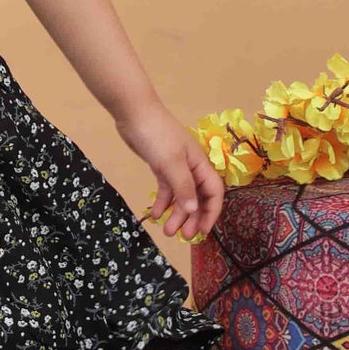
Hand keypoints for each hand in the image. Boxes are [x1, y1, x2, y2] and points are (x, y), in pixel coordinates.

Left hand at [113, 99, 223, 241]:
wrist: (134, 113)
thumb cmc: (157, 135)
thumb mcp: (171, 164)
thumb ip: (183, 188)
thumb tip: (194, 210)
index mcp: (200, 164)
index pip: (214, 192)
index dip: (211, 213)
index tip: (204, 231)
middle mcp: (192, 167)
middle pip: (197, 197)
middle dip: (192, 217)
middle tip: (183, 236)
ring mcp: (176, 166)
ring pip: (181, 195)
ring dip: (176, 213)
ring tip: (167, 231)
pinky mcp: (160, 165)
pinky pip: (166, 188)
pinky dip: (162, 202)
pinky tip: (155, 214)